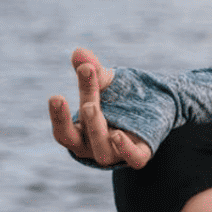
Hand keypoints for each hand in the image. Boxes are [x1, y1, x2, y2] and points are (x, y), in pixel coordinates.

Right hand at [47, 47, 151, 168]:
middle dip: (67, 123)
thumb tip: (78, 52)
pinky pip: (133, 159)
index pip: (63, 130)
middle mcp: (94, 146)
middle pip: (74, 140)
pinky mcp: (141, 153)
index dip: (58, 117)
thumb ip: (92, 70)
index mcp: (80, 132)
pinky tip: (118, 134)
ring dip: (95, 129)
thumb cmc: (119, 98)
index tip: (56, 96)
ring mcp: (117, 152)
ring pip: (102, 152)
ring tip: (91, 106)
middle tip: (63, 98)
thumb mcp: (105, 81)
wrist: (155, 107)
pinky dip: (125, 149)